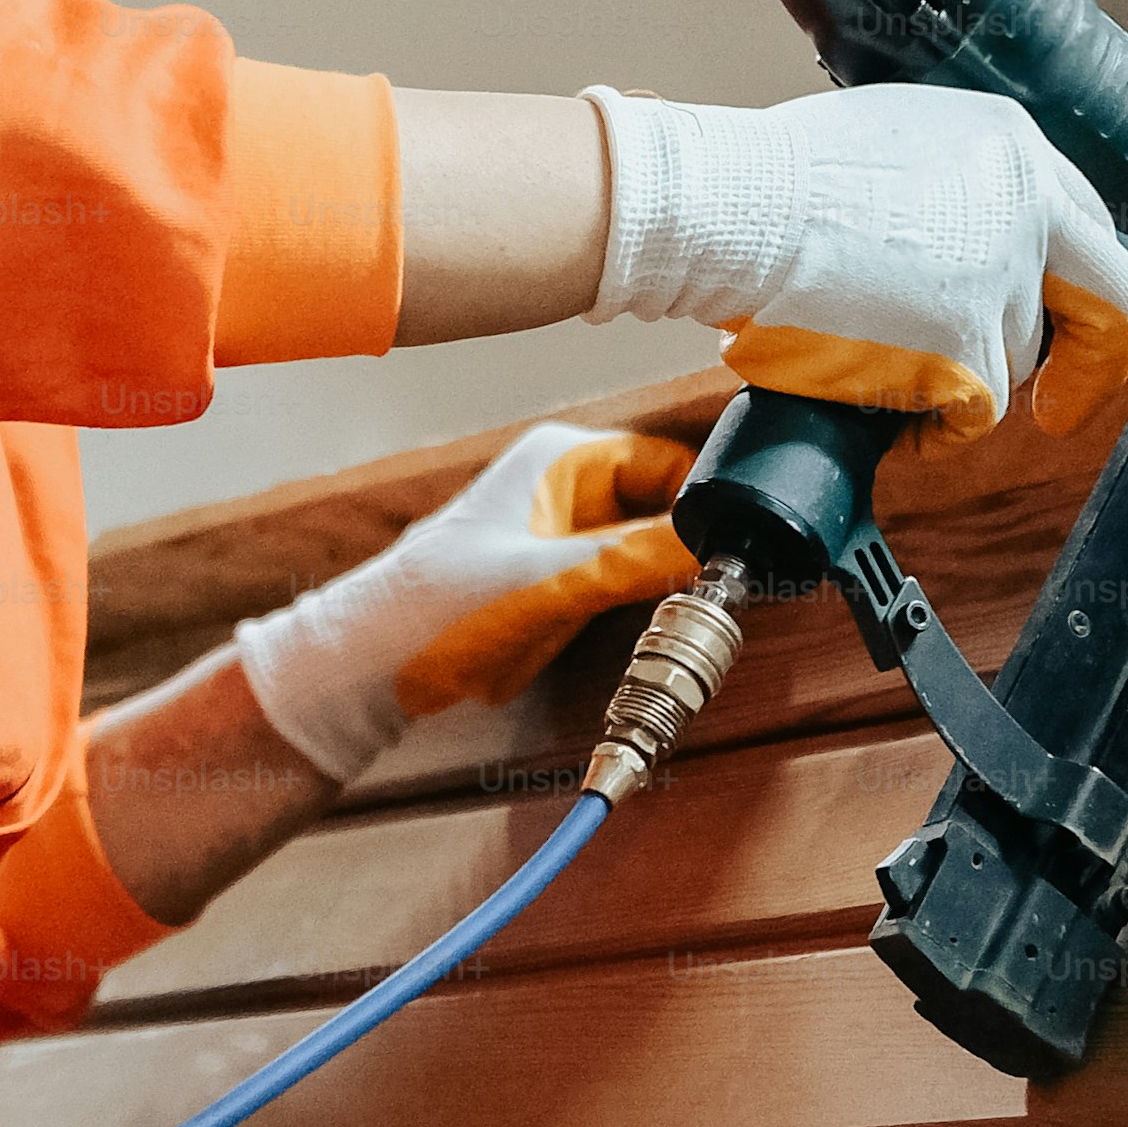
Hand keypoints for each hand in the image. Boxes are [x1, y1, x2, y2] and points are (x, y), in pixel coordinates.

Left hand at [232, 422, 702, 781]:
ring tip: (707, 604)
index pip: (669, 461)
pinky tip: (667, 622)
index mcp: (563, 460)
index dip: (713, 499)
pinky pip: (626, 578)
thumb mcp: (551, 582)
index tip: (752, 539)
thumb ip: (637, 559)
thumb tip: (717, 545)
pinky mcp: (559, 578)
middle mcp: (566, 486)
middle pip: (666, 503)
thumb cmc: (435, 610)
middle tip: (739, 581)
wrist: (376, 666)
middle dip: (698, 541)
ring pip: (650, 543)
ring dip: (676, 574)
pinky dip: (650, 598)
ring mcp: (563, 533)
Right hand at [584, 83, 1127, 446]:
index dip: (1080, 287)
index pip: (1086, 225)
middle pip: (1106, 295)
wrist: (727, 209)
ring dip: (958, 380)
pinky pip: (974, 413)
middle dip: (1093, 361)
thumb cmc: (769, 180)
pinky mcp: (965, 343)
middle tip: (1062, 407)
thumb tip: (960, 243)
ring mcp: (999, 274)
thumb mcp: (893, 142)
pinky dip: (931, 426)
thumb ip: (952, 184)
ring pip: (1016, 361)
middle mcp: (1024, 202)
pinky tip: (879, 403)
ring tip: (877, 364)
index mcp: (1009, 143)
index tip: (1070, 326)